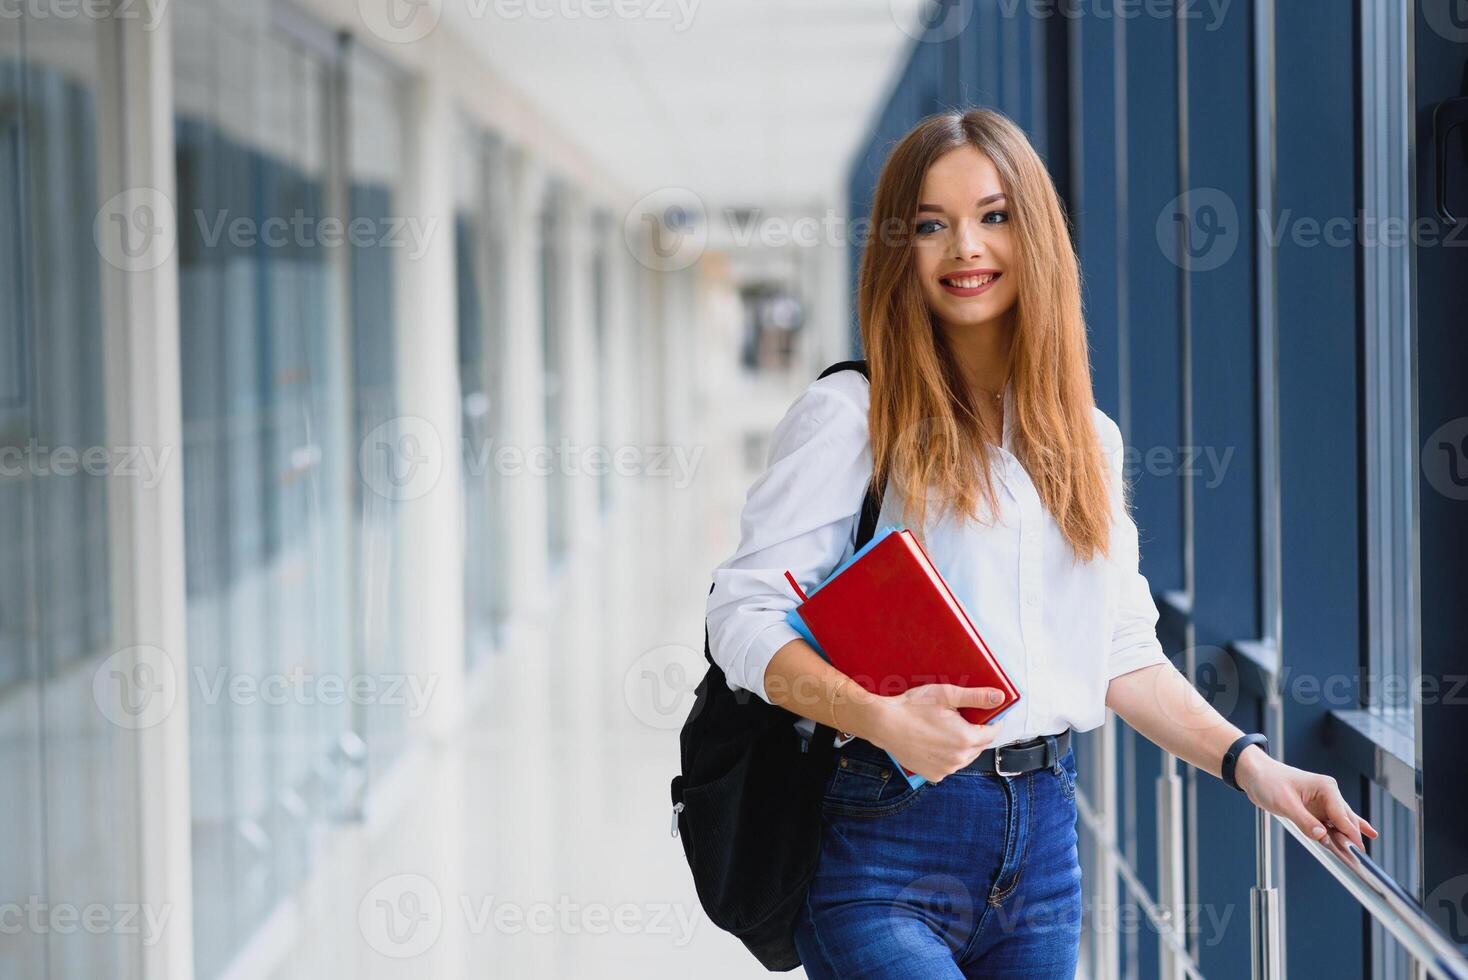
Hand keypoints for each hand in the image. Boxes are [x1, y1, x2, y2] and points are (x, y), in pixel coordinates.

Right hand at [867, 684, 1004, 782]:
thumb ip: (976, 697)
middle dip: (976, 733)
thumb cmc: (913, 707)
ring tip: (947, 730)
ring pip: (965, 757)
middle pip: (979, 746)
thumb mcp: (946, 695)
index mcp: (965, 738)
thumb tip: (999, 698)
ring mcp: (945, 769)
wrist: (884, 724)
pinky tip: (936, 743)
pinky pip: (949, 766)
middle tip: (963, 719)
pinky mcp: (933, 775)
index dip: (993, 722)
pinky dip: (948, 756)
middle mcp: (958, 758)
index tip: (991, 716)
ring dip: (962, 746)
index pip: (992, 733)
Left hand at [1233, 746, 1378, 858]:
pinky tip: (1367, 832)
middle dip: (1351, 837)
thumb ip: (1305, 821)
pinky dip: (1342, 830)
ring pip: (1341, 822)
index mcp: (1326, 788)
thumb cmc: (1268, 781)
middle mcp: (1328, 793)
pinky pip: (1332, 822)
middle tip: (1358, 856)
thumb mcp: (1285, 804)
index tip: (1358, 849)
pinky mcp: (1315, 808)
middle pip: (1346, 820)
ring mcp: (1323, 802)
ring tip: (1358, 853)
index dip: (1350, 834)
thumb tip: (1322, 836)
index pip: (1342, 816)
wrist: (1255, 774)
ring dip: (1346, 836)